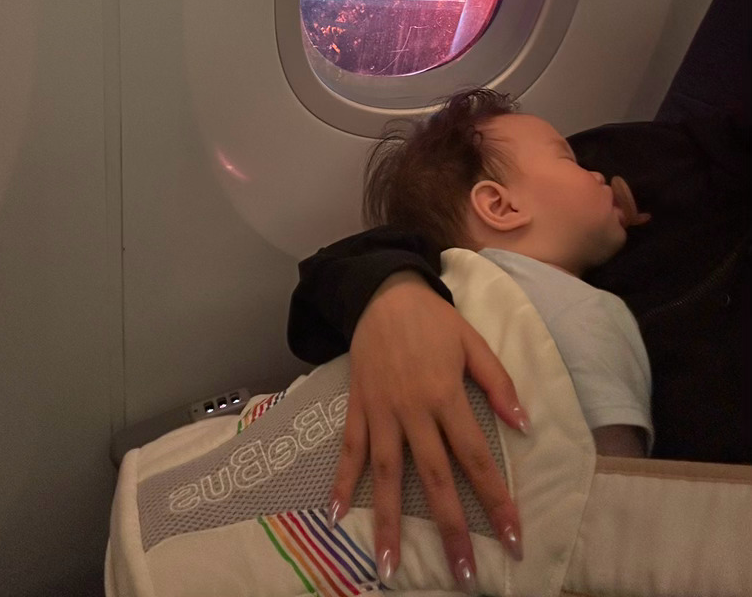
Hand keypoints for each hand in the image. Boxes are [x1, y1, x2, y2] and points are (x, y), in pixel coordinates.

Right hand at [329, 272, 526, 591]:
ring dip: (389, 521)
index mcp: (446, 394)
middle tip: (463, 574)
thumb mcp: (473, 341)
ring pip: (387, 473)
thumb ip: (499, 383)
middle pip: (434, 477)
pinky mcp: (358, 406)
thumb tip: (524, 426)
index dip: (495, 500)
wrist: (383, 292)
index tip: (512, 538)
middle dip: (451, 529)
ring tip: (388, 566)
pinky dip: (342, 480)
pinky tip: (336, 515)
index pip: (476, 457)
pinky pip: (349, 448)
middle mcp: (413, 409)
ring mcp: (381, 411)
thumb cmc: (434, 319)